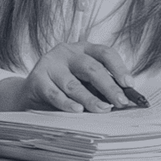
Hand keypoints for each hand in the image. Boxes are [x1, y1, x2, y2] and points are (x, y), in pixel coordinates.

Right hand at [24, 41, 141, 111]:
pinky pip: (54, 93)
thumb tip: (125, 100)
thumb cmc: (63, 86)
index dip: (119, 68)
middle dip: (109, 87)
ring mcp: (51, 64)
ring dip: (90, 98)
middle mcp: (67, 52)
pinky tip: (77, 110)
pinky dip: (67, 103)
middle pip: (92, 68)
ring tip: (103, 109)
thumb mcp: (83, 80)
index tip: (129, 85)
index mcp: (83, 49)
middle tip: (120, 102)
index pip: (105, 53)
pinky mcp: (37, 79)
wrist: (30, 93)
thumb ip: (100, 86)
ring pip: (74, 83)